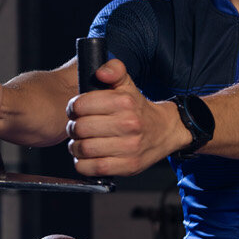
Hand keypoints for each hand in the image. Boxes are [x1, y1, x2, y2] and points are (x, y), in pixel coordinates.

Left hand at [65, 58, 188, 175]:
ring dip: (76, 147)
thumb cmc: (139, 109)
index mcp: (124, 102)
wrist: (165, 131)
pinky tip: (87, 157)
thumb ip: (114, 70)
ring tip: (81, 142)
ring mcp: (129, 147)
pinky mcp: (128, 166)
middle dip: (73, 128)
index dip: (72, 108)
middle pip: (81, 128)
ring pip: (84, 149)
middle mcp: (128, 124)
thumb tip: (101, 72)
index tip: (75, 110)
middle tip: (77, 128)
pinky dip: (83, 164)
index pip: (81, 105)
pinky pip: (93, 168)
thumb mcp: (127, 84)